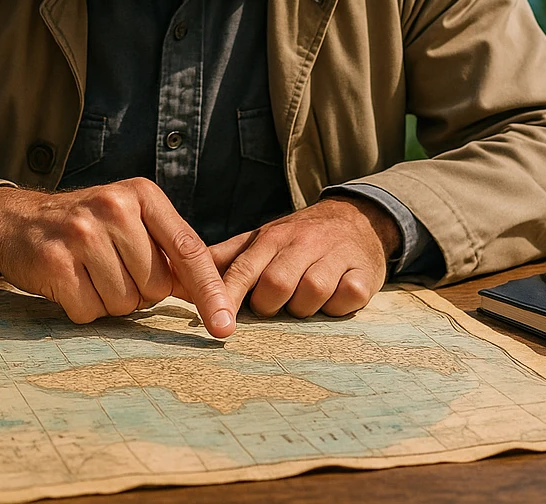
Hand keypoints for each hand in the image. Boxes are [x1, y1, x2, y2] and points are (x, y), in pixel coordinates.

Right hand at [0, 179, 236, 337]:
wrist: (16, 220)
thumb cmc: (87, 227)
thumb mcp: (132, 220)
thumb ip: (170, 251)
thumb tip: (216, 297)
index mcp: (143, 195)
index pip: (189, 250)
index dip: (210, 292)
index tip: (225, 326)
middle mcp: (114, 207)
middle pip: (156, 286)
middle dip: (139, 291)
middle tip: (112, 269)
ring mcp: (82, 233)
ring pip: (124, 303)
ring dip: (109, 301)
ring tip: (89, 273)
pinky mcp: (55, 261)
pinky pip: (89, 311)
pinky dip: (82, 307)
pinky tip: (69, 282)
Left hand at [210, 197, 397, 318]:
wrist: (358, 218)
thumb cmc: (300, 238)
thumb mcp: (263, 240)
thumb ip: (226, 258)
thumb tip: (181, 274)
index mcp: (272, 237)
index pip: (243, 270)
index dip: (229, 298)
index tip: (218, 327)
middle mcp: (303, 243)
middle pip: (276, 285)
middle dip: (270, 306)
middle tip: (276, 305)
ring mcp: (335, 256)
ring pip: (312, 293)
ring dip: (305, 308)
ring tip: (305, 300)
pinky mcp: (365, 273)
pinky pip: (347, 298)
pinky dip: (338, 306)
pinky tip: (335, 299)